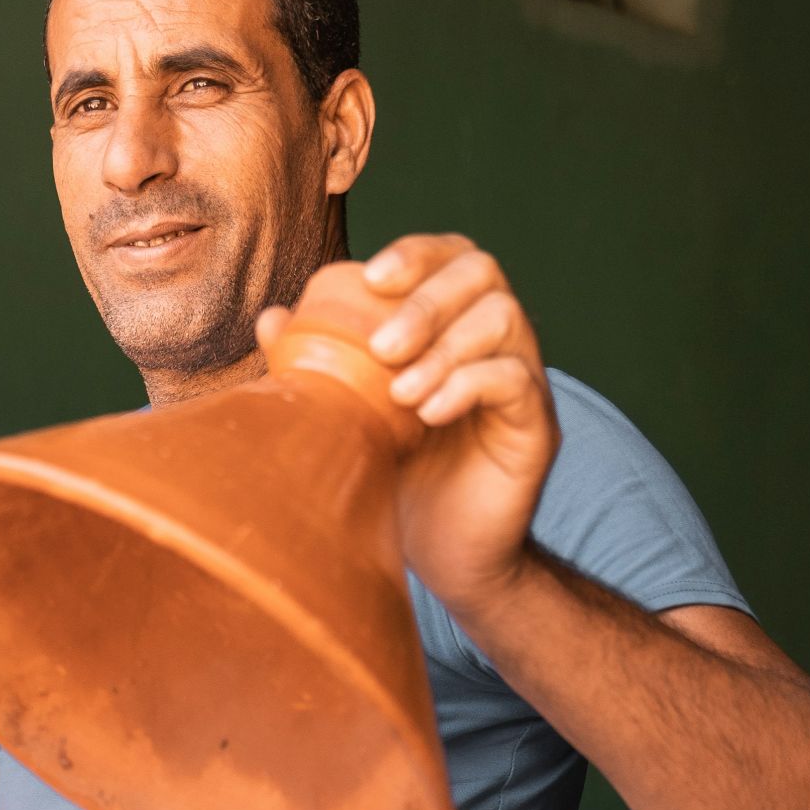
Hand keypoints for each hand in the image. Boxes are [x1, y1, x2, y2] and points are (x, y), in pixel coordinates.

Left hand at [256, 235, 558, 613]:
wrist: (444, 556)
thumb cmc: (396, 476)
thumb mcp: (349, 416)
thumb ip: (317, 365)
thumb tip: (272, 318)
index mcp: (452, 325)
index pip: (450, 256)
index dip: (416, 253)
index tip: (370, 277)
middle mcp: (494, 341)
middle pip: (482, 273)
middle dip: (427, 301)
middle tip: (381, 347)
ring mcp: (522, 380)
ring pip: (505, 319)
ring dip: (445, 347)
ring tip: (400, 394)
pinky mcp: (538, 427)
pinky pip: (518, 381)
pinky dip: (469, 386)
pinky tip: (428, 415)